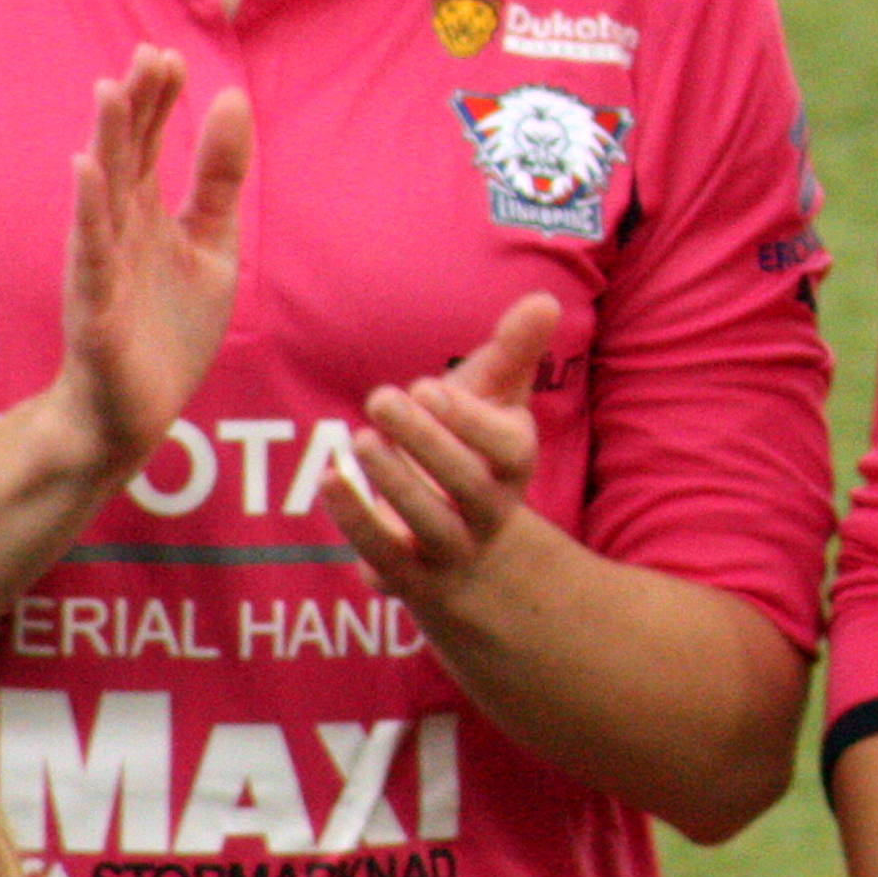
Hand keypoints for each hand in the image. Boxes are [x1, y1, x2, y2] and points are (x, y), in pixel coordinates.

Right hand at [50, 46, 252, 475]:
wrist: (136, 413)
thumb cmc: (168, 329)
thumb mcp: (211, 244)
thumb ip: (218, 177)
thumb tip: (232, 97)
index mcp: (144, 212)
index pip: (147, 142)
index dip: (157, 100)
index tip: (168, 54)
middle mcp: (117, 228)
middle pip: (124, 154)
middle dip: (135, 106)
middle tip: (147, 55)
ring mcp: (102, 264)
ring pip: (103, 193)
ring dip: (105, 141)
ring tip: (109, 90)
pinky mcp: (96, 305)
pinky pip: (92, 252)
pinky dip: (89, 211)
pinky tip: (86, 172)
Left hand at [321, 292, 561, 613]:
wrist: (474, 552)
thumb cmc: (478, 450)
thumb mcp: (498, 399)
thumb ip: (515, 352)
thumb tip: (545, 300)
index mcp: (514, 466)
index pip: (508, 451)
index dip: (470, 421)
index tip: (428, 386)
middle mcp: (489, 513)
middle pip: (467, 485)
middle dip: (425, 441)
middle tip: (381, 397)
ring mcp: (452, 550)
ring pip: (430, 525)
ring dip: (394, 483)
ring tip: (361, 440)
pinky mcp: (410, 576)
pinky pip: (386, 557)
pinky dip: (358, 523)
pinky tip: (332, 481)